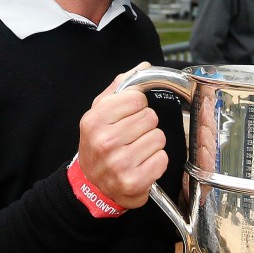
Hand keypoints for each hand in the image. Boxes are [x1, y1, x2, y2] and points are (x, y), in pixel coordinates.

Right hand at [76, 63, 168, 209]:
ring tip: (136, 151)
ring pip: (159, 138)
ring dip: (152, 144)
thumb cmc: (98, 146)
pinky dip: (156, 162)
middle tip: (132, 137)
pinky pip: (162, 159)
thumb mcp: (99, 114)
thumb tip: (143, 67)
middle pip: (150, 117)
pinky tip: (142, 165)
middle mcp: (105, 141)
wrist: (91, 186)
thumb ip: (120, 88)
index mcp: (94, 120)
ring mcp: (119, 163)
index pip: (137, 98)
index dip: (137, 106)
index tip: (129, 116)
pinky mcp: (134, 181)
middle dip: (145, 126)